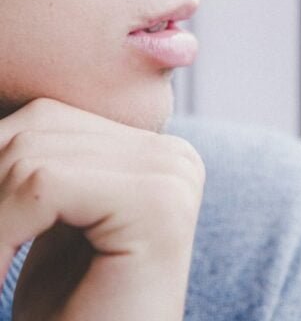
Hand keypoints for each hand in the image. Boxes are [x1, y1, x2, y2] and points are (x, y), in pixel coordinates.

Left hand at [0, 98, 203, 320]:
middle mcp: (172, 154)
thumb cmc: (66, 319)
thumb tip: (0, 112)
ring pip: (29, 152)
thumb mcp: (37, 227)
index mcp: (151, 154)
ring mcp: (173, 173)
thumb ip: (33, 167)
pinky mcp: (159, 202)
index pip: (43, 119)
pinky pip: (41, 182)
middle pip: (36, 126)